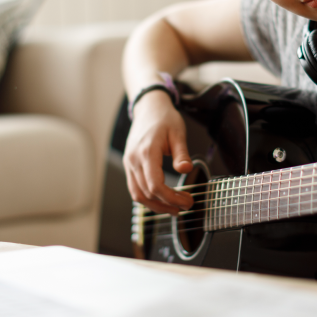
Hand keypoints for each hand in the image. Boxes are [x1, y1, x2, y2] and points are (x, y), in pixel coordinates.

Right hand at [123, 91, 193, 214]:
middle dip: (167, 204)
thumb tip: (186, 169)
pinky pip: (135, 188)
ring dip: (156, 205)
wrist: (149, 108)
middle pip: (146, 193)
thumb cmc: (164, 119)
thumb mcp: (178, 133)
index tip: (187, 201)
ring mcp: (129, 163)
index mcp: (146, 152)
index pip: (155, 185)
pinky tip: (162, 200)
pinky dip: (148, 198)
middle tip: (185, 206)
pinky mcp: (129, 165)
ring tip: (174, 208)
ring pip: (138, 194)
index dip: (171, 198)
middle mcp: (134, 160)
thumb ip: (181, 153)